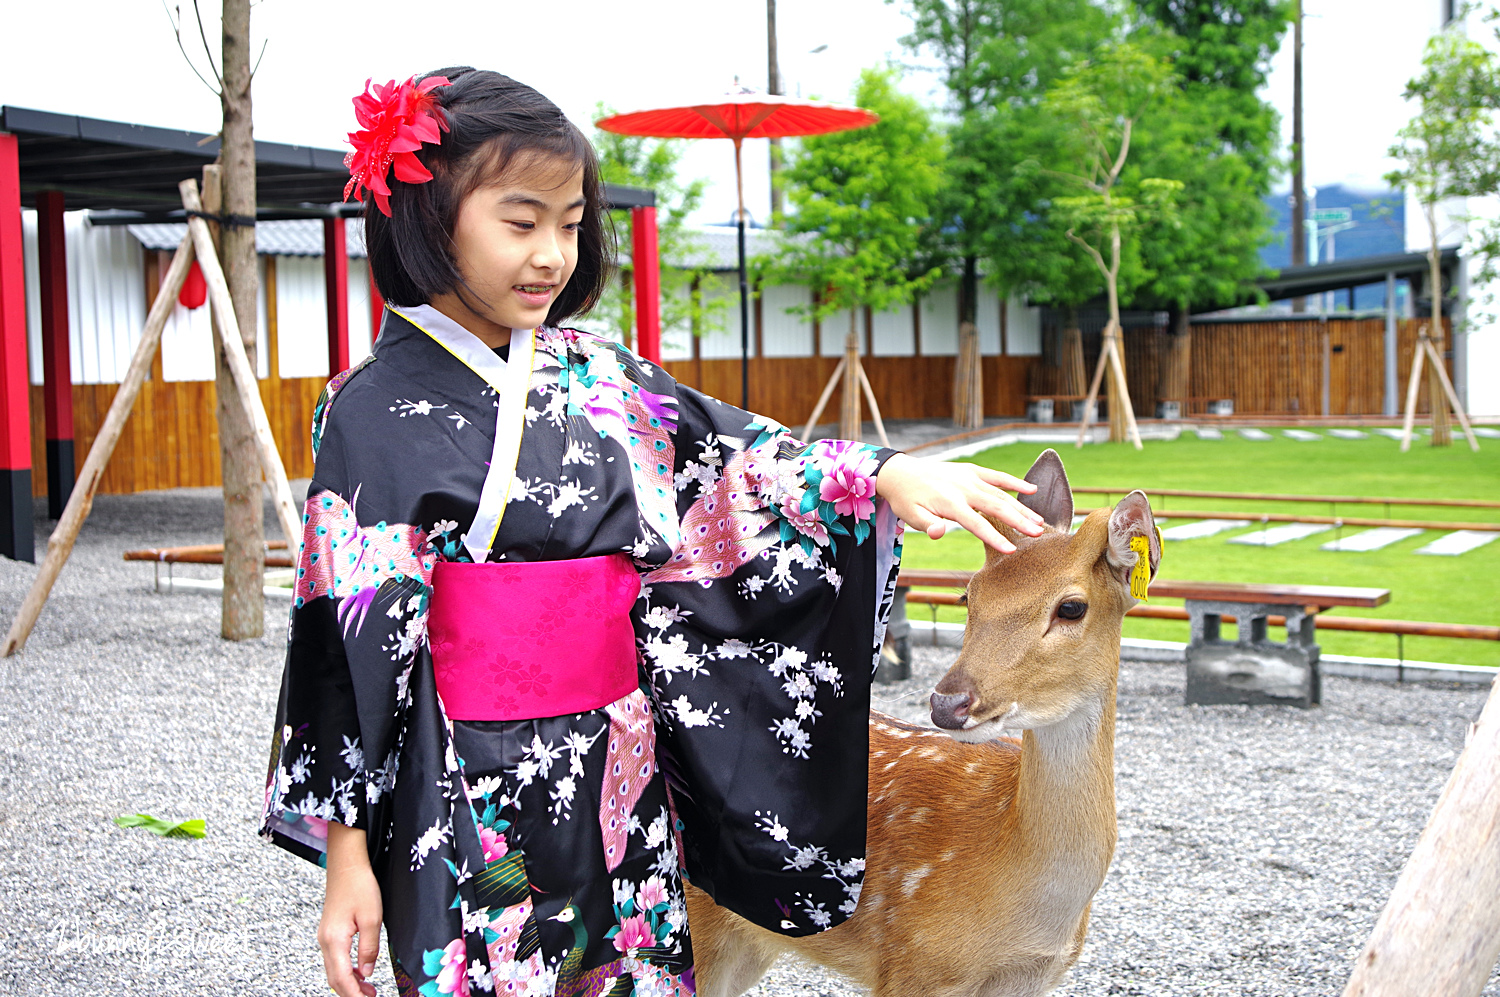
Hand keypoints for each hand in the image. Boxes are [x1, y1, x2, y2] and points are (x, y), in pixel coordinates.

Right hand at [320, 824, 381, 996]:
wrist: (346, 863)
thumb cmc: (360, 886)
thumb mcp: (372, 918)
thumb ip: (369, 948)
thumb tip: (367, 973)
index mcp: (334, 940)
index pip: (342, 978)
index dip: (354, 995)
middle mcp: (325, 941)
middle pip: (334, 978)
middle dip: (351, 993)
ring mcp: (325, 937)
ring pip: (334, 970)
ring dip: (349, 983)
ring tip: (368, 991)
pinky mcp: (330, 931)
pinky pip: (335, 959)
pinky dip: (346, 970)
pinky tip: (360, 972)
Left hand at [874, 454, 1043, 553]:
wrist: (901, 472)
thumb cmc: (907, 499)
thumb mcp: (910, 516)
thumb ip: (927, 525)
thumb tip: (939, 533)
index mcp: (949, 502)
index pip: (976, 523)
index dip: (994, 538)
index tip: (1011, 551)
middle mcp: (963, 487)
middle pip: (996, 506)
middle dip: (1018, 521)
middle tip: (1038, 534)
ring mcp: (969, 477)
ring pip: (1001, 492)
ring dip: (1021, 507)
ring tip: (1039, 521)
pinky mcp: (972, 470)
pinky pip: (997, 476)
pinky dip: (1014, 481)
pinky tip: (1032, 489)